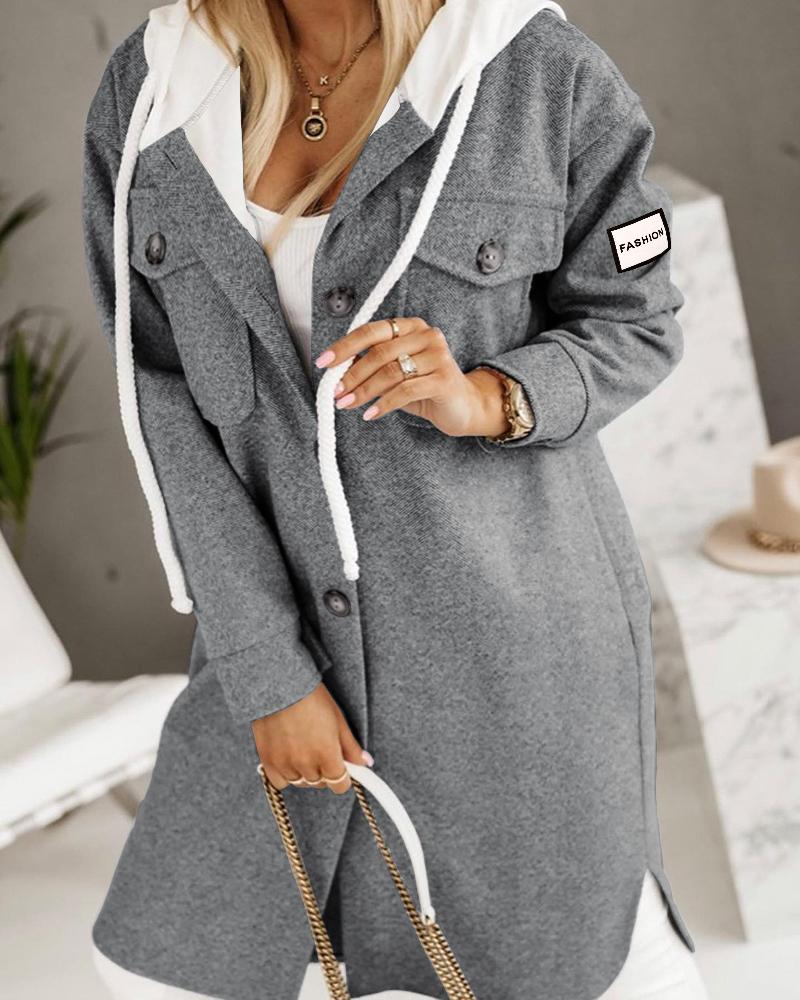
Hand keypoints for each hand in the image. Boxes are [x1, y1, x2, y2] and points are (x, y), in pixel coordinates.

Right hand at [252, 682, 372, 794]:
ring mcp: (285, 764)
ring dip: (305, 772)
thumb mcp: (338, 719)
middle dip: (324, 770)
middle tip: (321, 749)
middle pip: (320, 783)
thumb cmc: (311, 697)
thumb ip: (351, 747)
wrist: (279, 683)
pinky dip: (285, 774)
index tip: (341, 767)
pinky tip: (288, 757)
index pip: (340, 785)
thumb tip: (365, 764)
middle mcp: (306, 764)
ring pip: (300, 782)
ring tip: (303, 748)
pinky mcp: (267, 761)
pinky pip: (280, 782)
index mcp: (327, 755)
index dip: (343, 776)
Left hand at [315, 316, 510, 437]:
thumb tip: (336, 373)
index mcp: (410, 326)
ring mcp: (438, 356)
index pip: (371, 331)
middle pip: (379, 353)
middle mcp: (426, 335)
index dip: (345, 346)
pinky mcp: (444, 379)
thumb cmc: (424, 388)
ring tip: (347, 404)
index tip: (324, 363)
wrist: (463, 407)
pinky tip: (371, 414)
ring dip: (364, 391)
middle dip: (351, 374)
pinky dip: (384, 404)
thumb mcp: (395, 374)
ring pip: (390, 372)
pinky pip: (406, 391)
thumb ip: (371, 368)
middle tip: (335, 392)